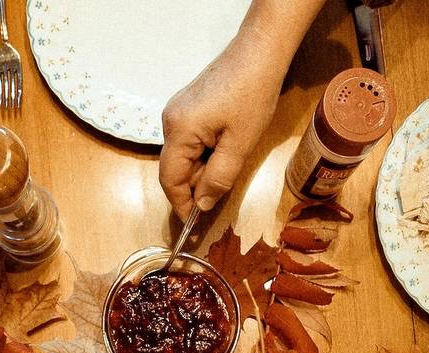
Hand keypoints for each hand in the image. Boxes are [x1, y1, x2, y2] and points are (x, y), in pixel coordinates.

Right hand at [159, 31, 285, 217]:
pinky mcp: (187, 106)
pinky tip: (224, 149)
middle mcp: (169, 121)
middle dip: (195, 185)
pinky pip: (189, 140)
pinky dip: (203, 153)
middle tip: (220, 194)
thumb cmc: (252, 96)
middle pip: (174, 167)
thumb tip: (201, 204)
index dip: (180, 203)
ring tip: (228, 166)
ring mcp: (176, 111)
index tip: (193, 223)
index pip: (169, 179)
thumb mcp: (240, 145)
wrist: (258, 53)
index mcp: (179, 131)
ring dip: (201, 168)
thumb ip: (218, 178)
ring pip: (183, 154)